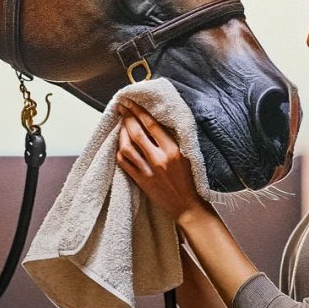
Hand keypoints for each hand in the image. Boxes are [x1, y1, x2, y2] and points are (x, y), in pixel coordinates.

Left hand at [116, 98, 205, 218]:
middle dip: (127, 116)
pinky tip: (119, 143)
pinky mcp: (141, 181)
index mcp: (173, 151)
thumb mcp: (187, 155)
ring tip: (120, 123)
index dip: (139, 111)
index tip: (131, 101)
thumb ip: (173, 139)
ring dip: (121, 132)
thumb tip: (156, 121)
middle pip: (137, 133)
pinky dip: (119, 151)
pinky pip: (124, 163)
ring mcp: (148, 171)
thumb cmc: (189, 179)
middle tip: (122, 106)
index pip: (151, 125)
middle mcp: (159, 159)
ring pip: (127, 147)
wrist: (187, 205)